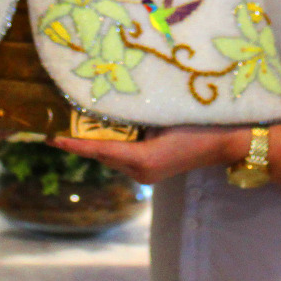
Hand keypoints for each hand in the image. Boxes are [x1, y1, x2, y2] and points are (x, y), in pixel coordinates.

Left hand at [52, 126, 247, 184]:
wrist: (228, 140)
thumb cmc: (200, 123)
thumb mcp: (165, 114)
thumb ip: (135, 115)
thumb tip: (108, 106)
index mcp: (142, 160)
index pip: (99, 149)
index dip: (74, 143)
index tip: (52, 138)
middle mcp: (139, 172)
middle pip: (102, 153)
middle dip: (82, 139)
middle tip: (59, 121)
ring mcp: (145, 175)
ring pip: (112, 154)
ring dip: (98, 139)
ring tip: (76, 121)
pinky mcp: (151, 171)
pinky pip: (123, 156)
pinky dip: (114, 142)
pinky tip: (107, 126)